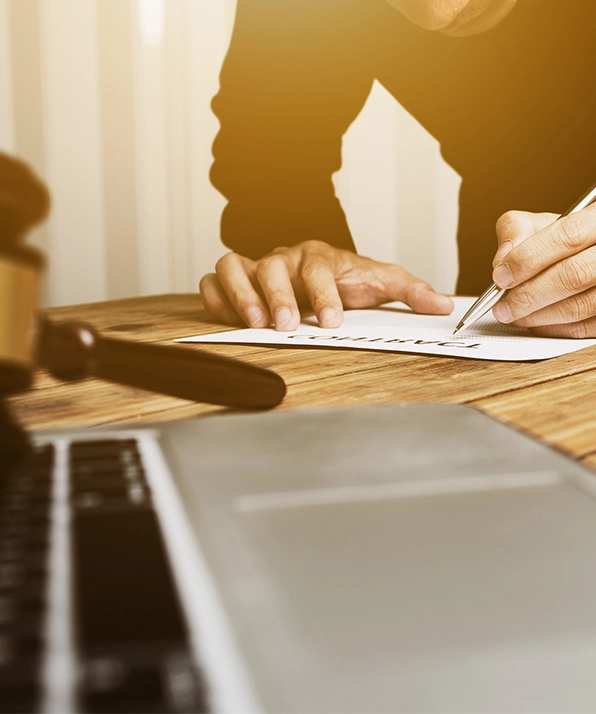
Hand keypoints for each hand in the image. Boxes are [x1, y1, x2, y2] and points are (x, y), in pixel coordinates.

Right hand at [200, 240, 452, 329]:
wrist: (322, 276)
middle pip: (271, 265)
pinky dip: (215, 296)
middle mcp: (284, 259)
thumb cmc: (347, 281)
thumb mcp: (381, 284)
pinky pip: (213, 280)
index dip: (323, 293)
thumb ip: (411, 291)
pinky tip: (227, 316)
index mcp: (319, 257)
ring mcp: (256, 268)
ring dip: (241, 294)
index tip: (331, 320)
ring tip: (254, 324)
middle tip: (287, 325)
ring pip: (233, 266)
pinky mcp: (235, 282)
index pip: (316, 267)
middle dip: (278, 296)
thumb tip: (443, 306)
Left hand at [491, 204, 595, 337]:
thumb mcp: (542, 224)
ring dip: (538, 316)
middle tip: (502, 305)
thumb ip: (517, 231)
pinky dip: (552, 328)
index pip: (568, 236)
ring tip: (512, 314)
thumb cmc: (565, 241)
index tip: (500, 276)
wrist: (588, 255)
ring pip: (580, 306)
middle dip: (529, 294)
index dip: (529, 258)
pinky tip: (534, 321)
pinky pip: (583, 328)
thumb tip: (501, 260)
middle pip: (574, 275)